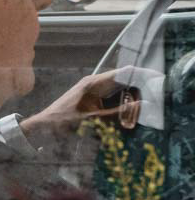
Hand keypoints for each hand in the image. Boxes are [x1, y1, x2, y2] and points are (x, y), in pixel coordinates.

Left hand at [21, 65, 158, 145]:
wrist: (42, 126)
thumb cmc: (62, 122)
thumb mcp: (92, 119)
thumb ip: (117, 113)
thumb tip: (140, 105)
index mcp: (94, 83)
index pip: (124, 72)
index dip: (142, 75)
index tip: (158, 81)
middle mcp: (94, 83)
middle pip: (124, 80)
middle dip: (139, 88)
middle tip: (153, 99)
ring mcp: (92, 90)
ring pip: (119, 89)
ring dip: (131, 97)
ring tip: (142, 106)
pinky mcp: (92, 98)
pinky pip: (112, 97)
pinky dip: (121, 103)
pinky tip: (128, 111)